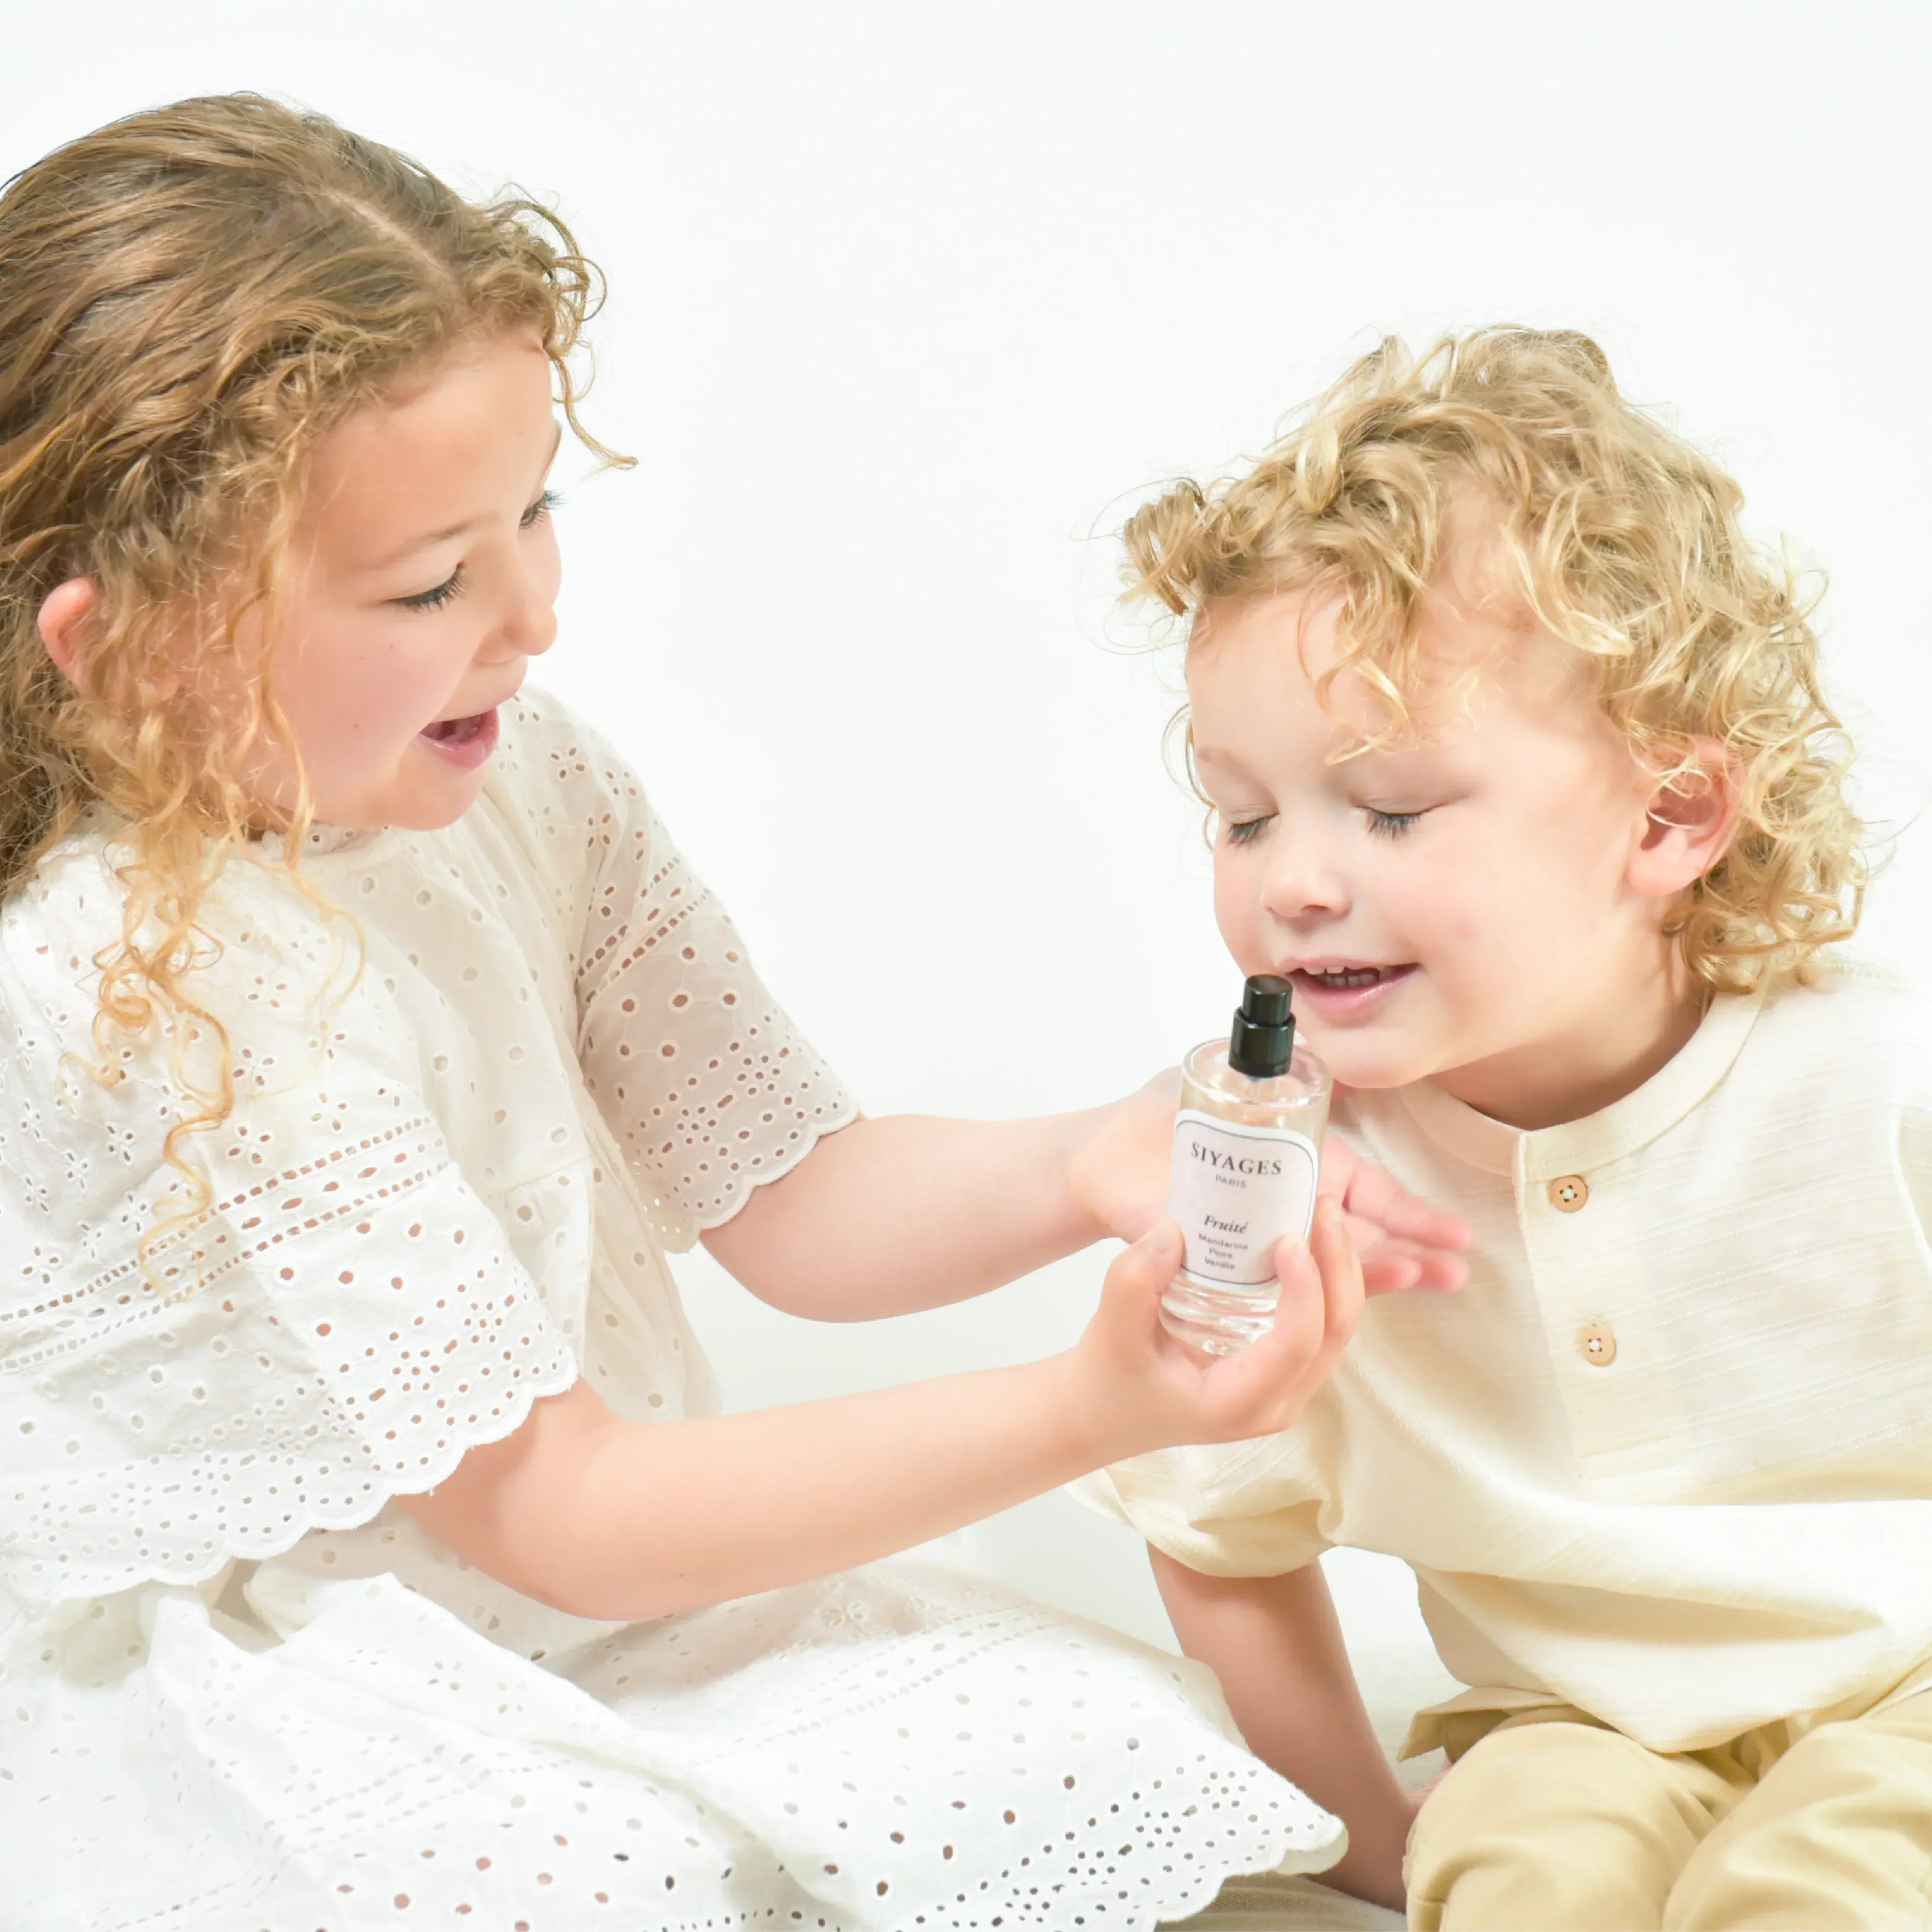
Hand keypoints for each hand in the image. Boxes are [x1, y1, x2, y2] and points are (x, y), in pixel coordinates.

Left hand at [1066, 1070, 1471, 1293]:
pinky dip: (1316, 1294)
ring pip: (1331, 1263)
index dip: (1411, 1213)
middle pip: (1361, 1232)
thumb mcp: (1214, 1083)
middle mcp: (1287, 1207)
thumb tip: (1313, 1051)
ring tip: (1427, 1282)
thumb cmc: (1153, 1118)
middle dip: (1411, 1249)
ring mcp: (1262, 1240)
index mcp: (1295, 1163)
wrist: (1097, 1159)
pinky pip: (1282, 1288)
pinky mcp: (1228, 1267)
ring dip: (1378, 1273)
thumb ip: (1263, 1073)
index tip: (1456, 1233)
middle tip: (1456, 1268)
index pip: (1366, 1190)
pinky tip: (1352, 1302)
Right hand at [1067, 1198, 1369, 1458]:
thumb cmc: (1109, 1376)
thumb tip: (1174, 1230)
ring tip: (1321, 1213)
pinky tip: (1309, 1240)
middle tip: (1321, 1206)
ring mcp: (1285, 1391)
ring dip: (1338, 1269)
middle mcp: (1274, 1404)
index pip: (1297, 1343)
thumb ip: (1135, 1281)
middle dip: (1339, 1265)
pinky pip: (1321, 1325)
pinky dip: (1324, 1281)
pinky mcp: (1282, 1371)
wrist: (1104, 1410)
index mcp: (1238, 1403)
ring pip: (1337, 1329)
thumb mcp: (1111, 1328)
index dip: (1306, 1287)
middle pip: (1334, 1332)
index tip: (1291, 1237)